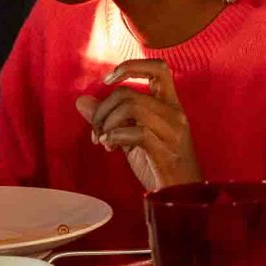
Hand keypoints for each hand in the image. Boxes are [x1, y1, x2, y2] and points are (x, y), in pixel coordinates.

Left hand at [75, 59, 200, 191]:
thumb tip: (81, 101)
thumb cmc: (160, 168)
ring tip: (104, 141)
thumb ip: (110, 119)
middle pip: (130, 93)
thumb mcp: (132, 139)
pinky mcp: (166, 151)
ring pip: (131, 107)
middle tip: (97, 131)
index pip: (158, 68)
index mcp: (171, 106)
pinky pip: (135, 132)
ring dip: (107, 123)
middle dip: (103, 109)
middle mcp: (175, 114)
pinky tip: (109, 147)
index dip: (131, 66)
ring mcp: (172, 132)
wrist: (184, 199)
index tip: (108, 80)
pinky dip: (114, 137)